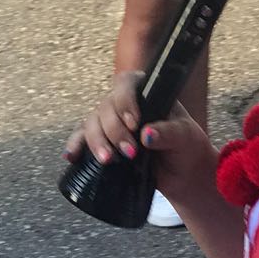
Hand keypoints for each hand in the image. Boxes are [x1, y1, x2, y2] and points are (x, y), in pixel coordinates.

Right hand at [64, 72, 216, 203]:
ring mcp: (111, 122)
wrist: (182, 172)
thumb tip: (146, 135)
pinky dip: (75, 146)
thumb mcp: (185, 137)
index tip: (135, 123)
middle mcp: (124, 104)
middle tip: (131, 153)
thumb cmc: (186, 147)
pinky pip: (83, 139)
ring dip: (96, 141)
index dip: (125, 101)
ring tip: (108, 160)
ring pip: (92, 123)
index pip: (127, 84)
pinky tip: (71, 156)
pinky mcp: (103, 142)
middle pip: (106, 107)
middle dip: (115, 131)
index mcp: (146, 93)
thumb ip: (168, 133)